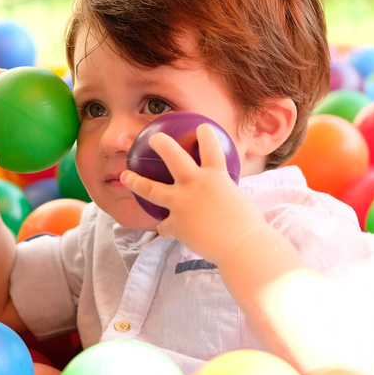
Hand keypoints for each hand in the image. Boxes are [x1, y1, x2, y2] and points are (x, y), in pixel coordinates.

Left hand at [121, 123, 262, 262]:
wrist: (242, 248)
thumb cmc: (248, 227)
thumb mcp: (239, 201)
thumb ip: (225, 194)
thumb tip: (226, 193)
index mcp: (217, 176)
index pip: (211, 147)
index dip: (205, 134)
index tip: (201, 127)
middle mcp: (196, 185)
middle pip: (173, 157)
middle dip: (162, 144)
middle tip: (154, 138)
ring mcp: (183, 204)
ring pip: (152, 189)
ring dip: (136, 182)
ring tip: (125, 176)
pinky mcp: (176, 225)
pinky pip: (165, 226)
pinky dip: (166, 228)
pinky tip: (164, 230)